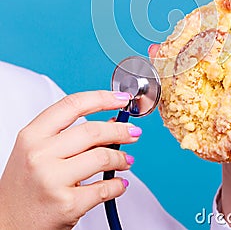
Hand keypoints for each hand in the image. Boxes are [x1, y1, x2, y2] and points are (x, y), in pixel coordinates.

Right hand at [0, 90, 141, 229]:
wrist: (7, 224)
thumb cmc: (26, 184)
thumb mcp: (38, 151)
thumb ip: (70, 134)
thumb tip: (111, 122)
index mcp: (32, 135)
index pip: (73, 104)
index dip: (103, 98)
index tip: (121, 99)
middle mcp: (40, 154)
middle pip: (92, 131)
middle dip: (121, 130)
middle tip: (133, 132)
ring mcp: (52, 180)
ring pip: (102, 157)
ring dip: (121, 158)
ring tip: (126, 160)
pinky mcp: (66, 204)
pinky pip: (104, 188)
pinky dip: (118, 185)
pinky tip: (118, 183)